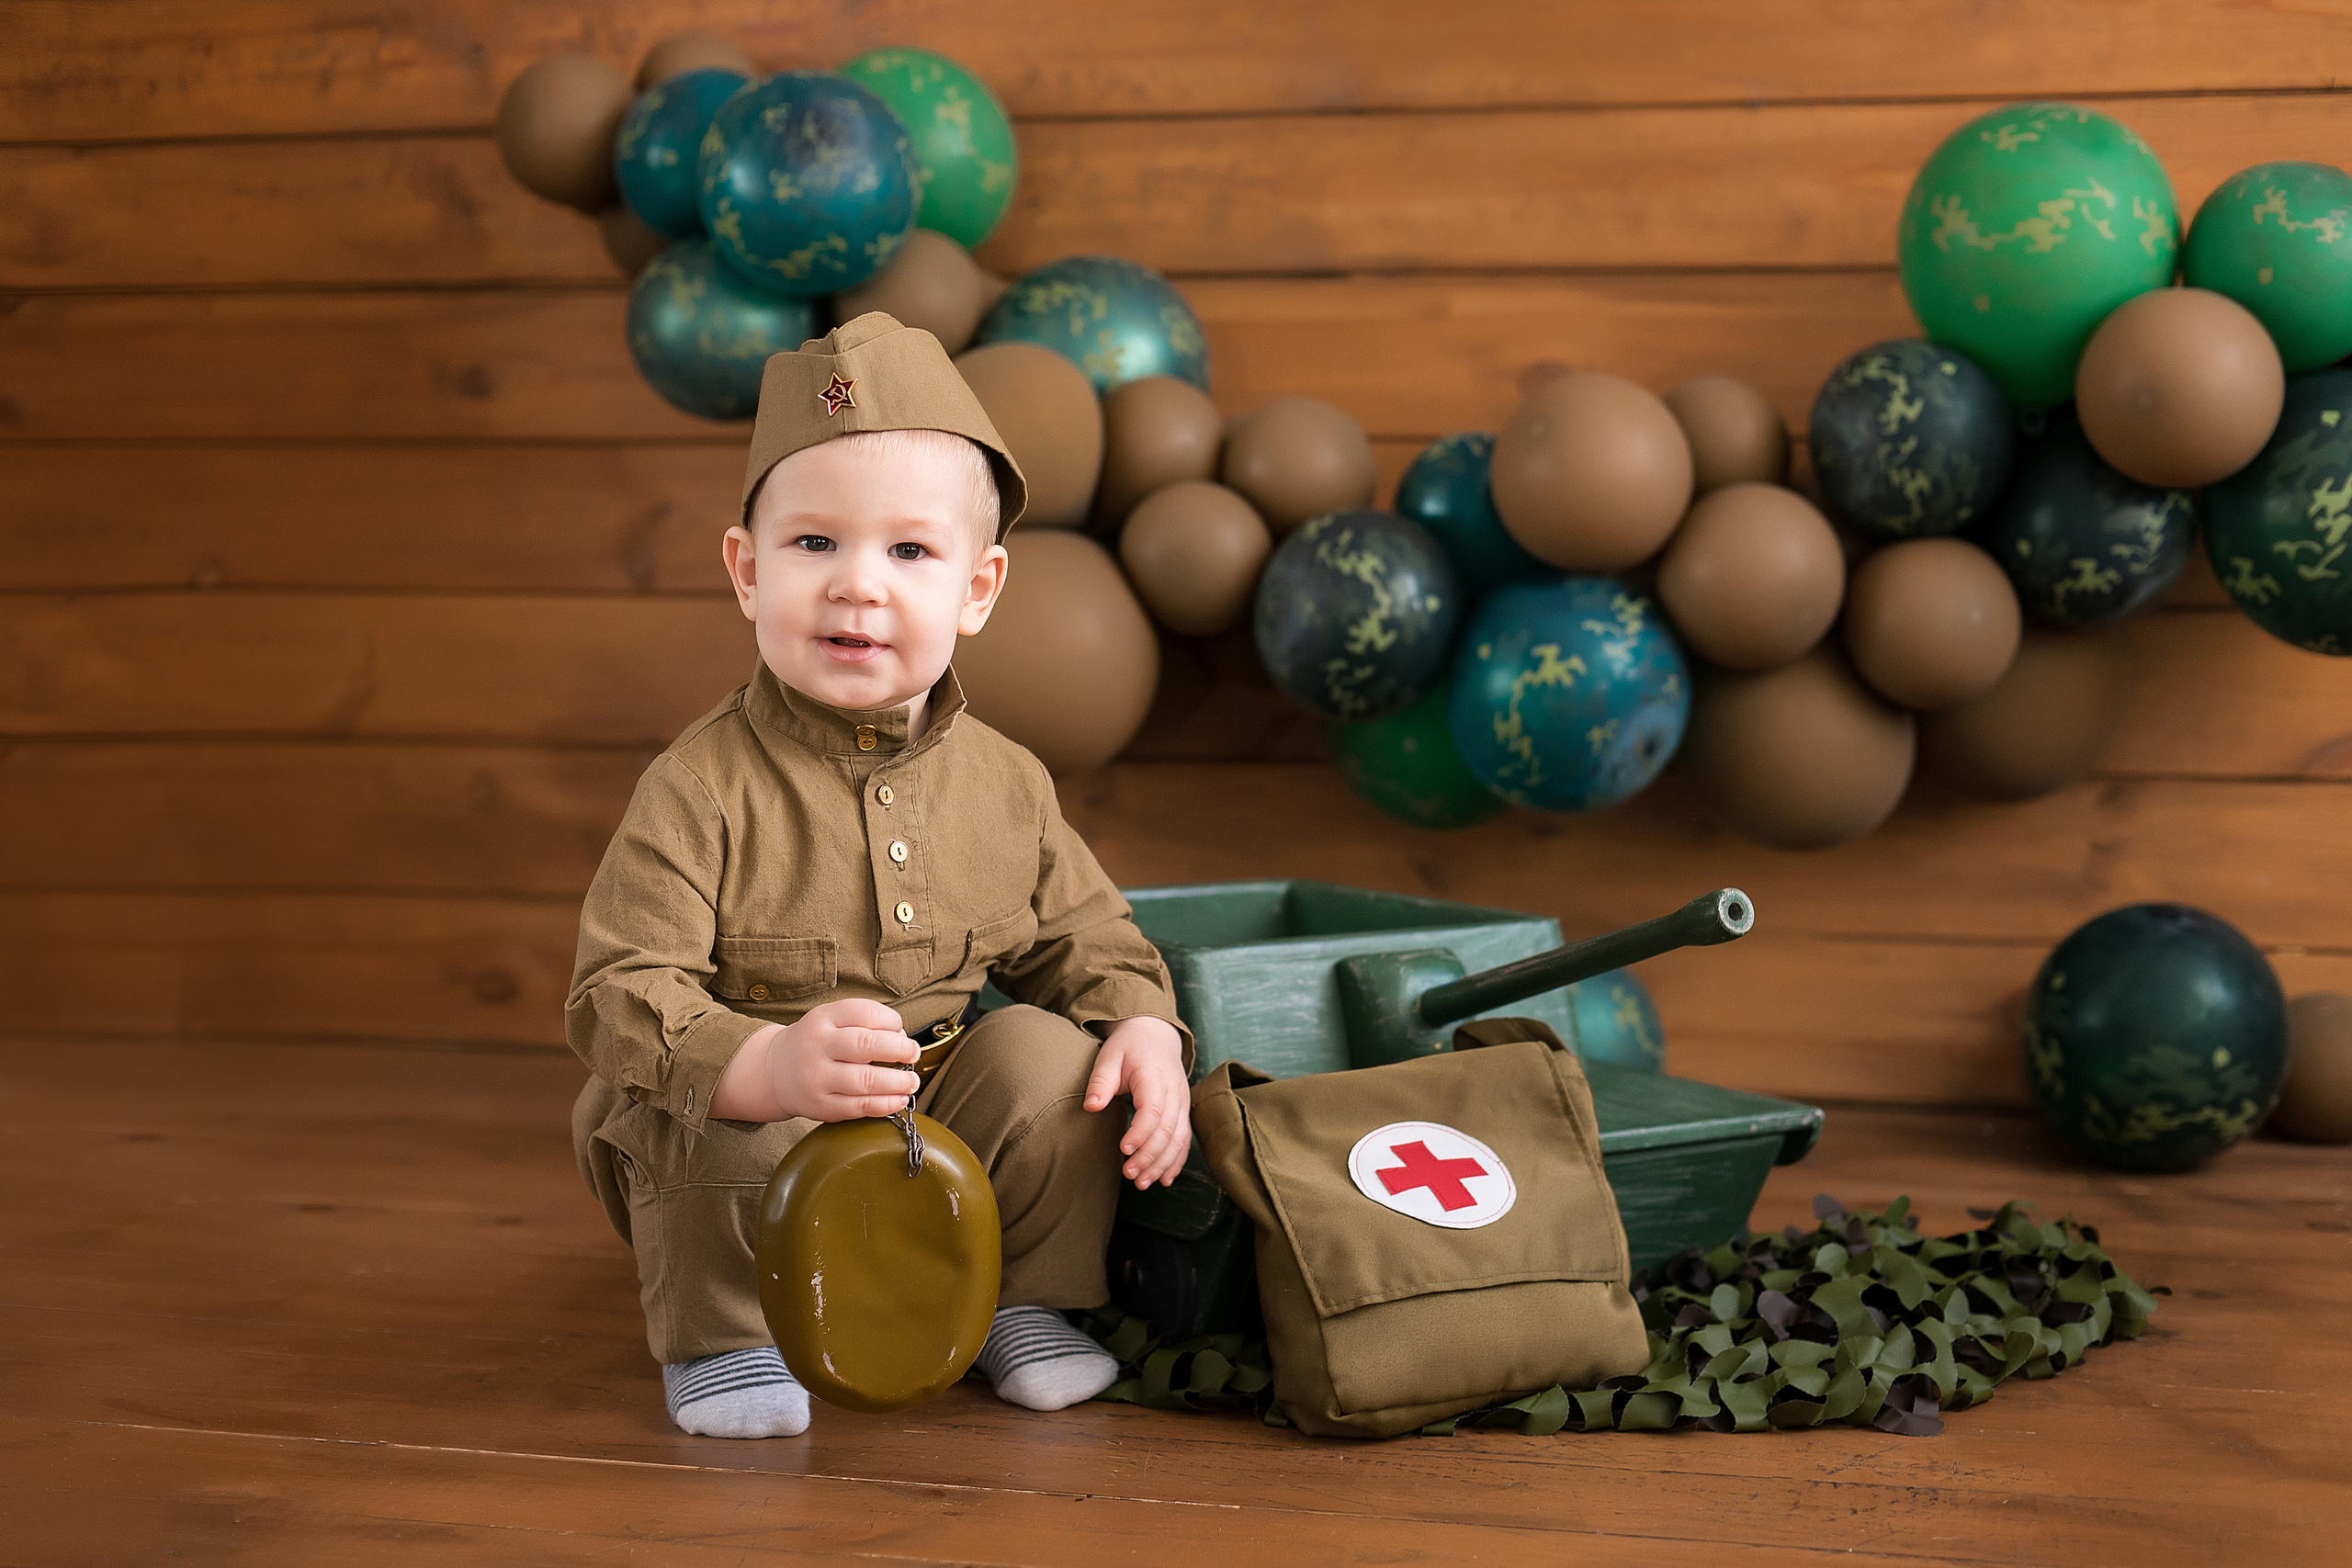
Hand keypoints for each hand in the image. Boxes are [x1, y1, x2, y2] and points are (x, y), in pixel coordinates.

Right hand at [711, 999, 919, 1122]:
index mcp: (823, 1018)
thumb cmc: (817, 1043)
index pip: (866, 1012)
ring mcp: (818, 1078)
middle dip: (899, 1049)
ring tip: (913, 1082)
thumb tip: (903, 1038)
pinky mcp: (821, 1106)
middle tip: (914, 1054)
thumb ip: (864, 1023)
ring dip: (897, 1082)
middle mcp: (818, 1046)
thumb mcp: (831, 1020)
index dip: (892, 1021)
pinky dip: (885, 1104)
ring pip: (865, 1080)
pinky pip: (859, 1107)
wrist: (774, 1070)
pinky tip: (899, 1100)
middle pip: (866, 1044)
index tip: (902, 1031)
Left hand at [1083, 1016, 1190, 1188]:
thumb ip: (1101, 1081)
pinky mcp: (1184, 1112)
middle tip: (1128, 1174)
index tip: (1123, 1149)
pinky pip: (1185, 1140)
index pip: (1153, 1110)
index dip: (1141, 1133)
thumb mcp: (1109, 1056)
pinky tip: (1164, 1180)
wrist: (1155, 1035)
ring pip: (1179, 1139)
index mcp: (1155, 1077)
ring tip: (1142, 1183)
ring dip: (1162, 1164)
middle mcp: (1175, 1092)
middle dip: (1149, 1156)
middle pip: (1168, 1130)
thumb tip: (1091, 1106)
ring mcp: (1183, 1103)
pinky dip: (1176, 1161)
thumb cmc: (1128, 1047)